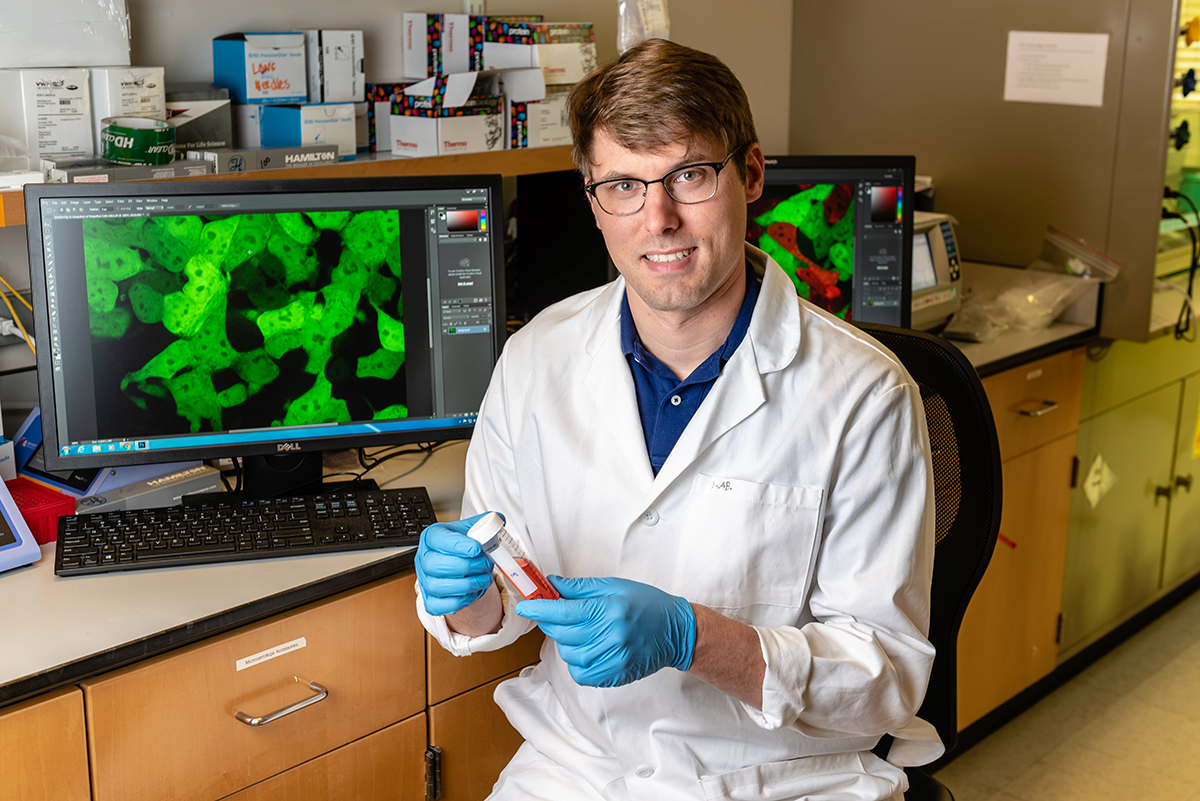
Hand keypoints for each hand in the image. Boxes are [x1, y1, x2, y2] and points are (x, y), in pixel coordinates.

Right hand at [415, 512, 497, 616]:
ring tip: (483, 579)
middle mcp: (424, 558)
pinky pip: (438, 606)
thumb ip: (487, 523)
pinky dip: (458, 602)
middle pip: (434, 564)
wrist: (461, 565)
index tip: (476, 549)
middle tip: (484, 565)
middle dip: (465, 566)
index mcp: (433, 536)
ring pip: (436, 587)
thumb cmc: (465, 547)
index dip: (457, 545)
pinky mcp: (429, 599)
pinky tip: (472, 592)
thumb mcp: (474, 530)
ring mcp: (424, 580)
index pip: (437, 539)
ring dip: (465, 585)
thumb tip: (499, 520)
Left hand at [515, 576, 696, 686]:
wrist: (676, 631)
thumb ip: (580, 588)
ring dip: (566, 642)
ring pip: (569, 655)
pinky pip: (581, 673)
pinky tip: (587, 649)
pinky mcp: (615, 675)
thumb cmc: (648, 605)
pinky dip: (577, 662)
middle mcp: (610, 635)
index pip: (563, 611)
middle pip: (562, 634)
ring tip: (580, 631)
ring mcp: (613, 658)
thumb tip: (552, 584)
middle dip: (552, 623)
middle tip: (555, 614)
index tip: (525, 606)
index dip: (539, 609)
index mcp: (609, 609)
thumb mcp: (615, 586)